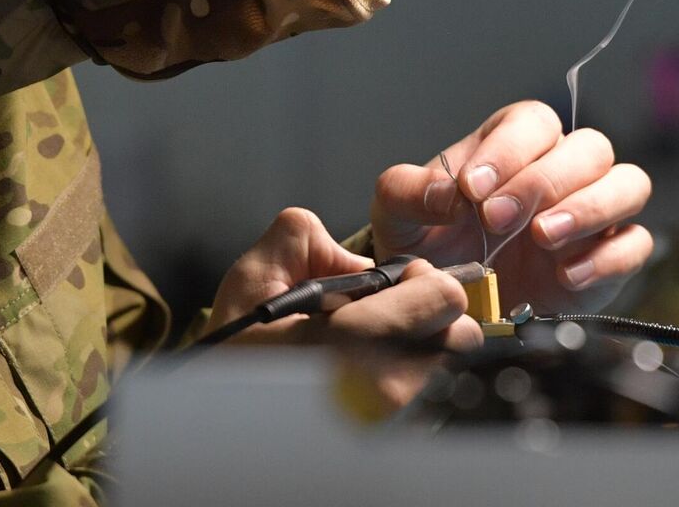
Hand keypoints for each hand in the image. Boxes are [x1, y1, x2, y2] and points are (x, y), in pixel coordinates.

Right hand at [201, 208, 482, 405]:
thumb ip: (306, 239)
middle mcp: (379, 391)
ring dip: (421, 349)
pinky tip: (371, 373)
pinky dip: (409, 379)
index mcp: (349, 343)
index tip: (403, 282)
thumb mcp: (255, 277)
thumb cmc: (235, 349)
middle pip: (459, 339)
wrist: (219, 420)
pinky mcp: (389, 439)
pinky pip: (426, 399)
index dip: (426, 281)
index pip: (442, 300)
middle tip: (395, 313)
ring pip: (445, 370)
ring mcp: (387, 423)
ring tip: (376, 345)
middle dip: (432, 317)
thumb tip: (361, 261)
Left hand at [370, 101, 653, 313]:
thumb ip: (407, 191)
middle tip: (497, 219)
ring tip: (543, 237)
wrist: (446, 302)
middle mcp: (561, 171)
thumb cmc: (428, 245)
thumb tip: (445, 192)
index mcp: (514, 145)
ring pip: (628, 184)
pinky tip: (565, 276)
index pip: (533, 123)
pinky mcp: (609, 257)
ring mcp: (593, 213)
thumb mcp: (396, 215)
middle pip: (589, 148)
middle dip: (543, 181)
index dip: (509, 151)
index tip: (472, 189)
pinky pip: (634, 244)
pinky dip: (607, 258)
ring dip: (590, 207)